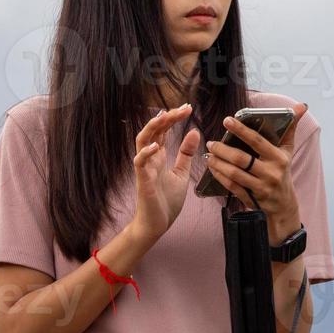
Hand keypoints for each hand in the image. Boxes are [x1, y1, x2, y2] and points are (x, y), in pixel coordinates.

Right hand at [130, 103, 201, 241]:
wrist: (157, 224)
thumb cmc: (166, 201)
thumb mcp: (181, 173)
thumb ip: (186, 154)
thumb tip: (194, 132)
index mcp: (159, 156)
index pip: (163, 130)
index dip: (174, 118)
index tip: (188, 108)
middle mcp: (150, 158)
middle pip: (154, 130)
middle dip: (167, 117)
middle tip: (184, 108)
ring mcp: (145, 168)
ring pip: (141, 141)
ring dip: (152, 127)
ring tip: (164, 116)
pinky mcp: (143, 180)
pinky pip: (139, 163)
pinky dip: (146, 153)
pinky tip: (155, 146)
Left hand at [203, 103, 307, 237]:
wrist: (284, 205)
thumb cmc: (283, 173)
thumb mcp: (288, 151)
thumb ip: (291, 129)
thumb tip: (300, 107)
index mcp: (279, 158)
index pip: (257, 141)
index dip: (241, 130)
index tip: (227, 120)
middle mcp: (270, 173)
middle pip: (241, 159)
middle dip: (223, 150)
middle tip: (211, 142)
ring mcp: (260, 187)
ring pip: (234, 174)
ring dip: (218, 163)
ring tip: (208, 154)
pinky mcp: (251, 198)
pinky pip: (232, 186)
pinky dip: (219, 177)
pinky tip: (212, 168)